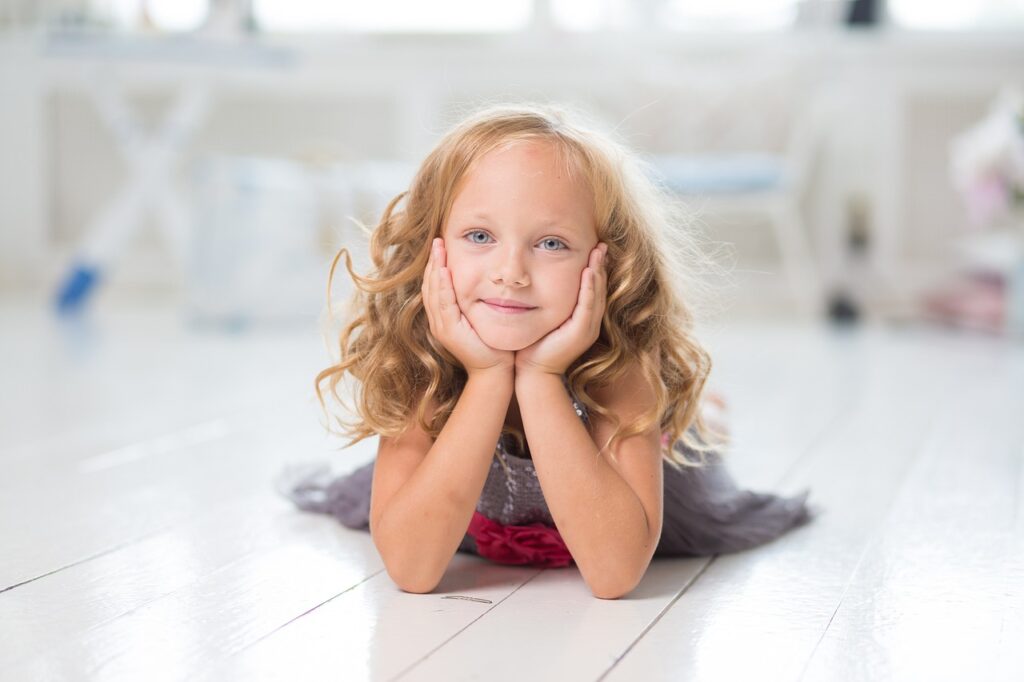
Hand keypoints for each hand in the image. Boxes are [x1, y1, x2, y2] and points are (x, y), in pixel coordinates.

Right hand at [421, 238, 514, 375]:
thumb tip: (486, 279)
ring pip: (433, 291)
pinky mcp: (449, 331)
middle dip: (433, 261)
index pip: (435, 285)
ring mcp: (442, 327)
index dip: (437, 264)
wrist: (496, 371)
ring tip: (438, 248)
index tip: (441, 245)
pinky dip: (443, 286)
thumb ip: (478, 300)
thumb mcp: (483, 317)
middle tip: (437, 239)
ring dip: (435, 268)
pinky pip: (443, 304)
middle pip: (430, 285)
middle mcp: (438, 321)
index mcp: (444, 317)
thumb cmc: (495, 345)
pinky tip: (445, 270)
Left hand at [515, 242, 607, 377]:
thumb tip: (538, 281)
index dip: (595, 269)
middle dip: (601, 265)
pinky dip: (589, 287)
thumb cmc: (534, 346)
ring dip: (598, 271)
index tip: (594, 249)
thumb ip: (548, 302)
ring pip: (596, 294)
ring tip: (599, 252)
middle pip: (599, 288)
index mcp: (583, 320)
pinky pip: (587, 305)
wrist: (532, 373)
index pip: (593, 289)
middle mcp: (590, 324)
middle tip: (601, 244)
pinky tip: (589, 271)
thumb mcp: (544, 319)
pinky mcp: (580, 332)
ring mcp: (587, 329)